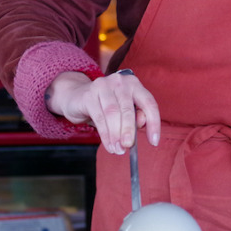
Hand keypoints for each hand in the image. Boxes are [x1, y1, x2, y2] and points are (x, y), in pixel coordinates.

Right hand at [45, 69, 160, 154]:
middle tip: (129, 146)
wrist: (77, 96)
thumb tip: (141, 125)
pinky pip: (99, 117)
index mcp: (134, 84)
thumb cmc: (105, 105)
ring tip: (118, 149)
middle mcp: (120, 81)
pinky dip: (105, 135)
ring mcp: (103, 85)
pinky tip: (109, 145)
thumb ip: (136, 116)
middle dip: (129, 130)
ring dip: (116, 135)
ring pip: (112, 113)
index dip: (153, 123)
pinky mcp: (89, 94)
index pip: (149, 103)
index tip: (154, 141)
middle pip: (128, 109)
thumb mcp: (124, 110)